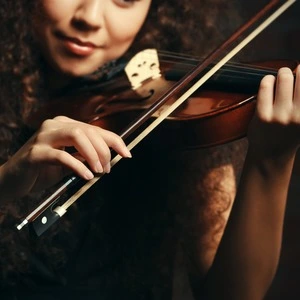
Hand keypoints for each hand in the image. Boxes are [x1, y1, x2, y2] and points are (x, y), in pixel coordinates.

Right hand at [0, 116, 130, 198]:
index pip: (95, 129)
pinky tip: (86, 176)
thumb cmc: (43, 170)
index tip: (127, 154)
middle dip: (104, 151)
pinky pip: (62, 156)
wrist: (12, 181)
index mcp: (64, 124)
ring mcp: (43, 136)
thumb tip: (109, 158)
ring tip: (98, 171)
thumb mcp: (69, 161)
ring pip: (77, 135)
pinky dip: (78, 166)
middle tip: (107, 169)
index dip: (115, 141)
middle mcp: (54, 125)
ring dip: (93, 154)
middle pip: (88, 131)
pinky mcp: (35, 152)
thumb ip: (85, 156)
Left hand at [248, 65, 299, 159]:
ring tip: (280, 77)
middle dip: (296, 71)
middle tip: (290, 74)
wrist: (271, 155)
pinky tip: (268, 83)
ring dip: (281, 74)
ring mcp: (281, 116)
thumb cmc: (290, 132)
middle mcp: (299, 116)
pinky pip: (265, 86)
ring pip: (284, 77)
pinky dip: (267, 80)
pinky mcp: (263, 116)